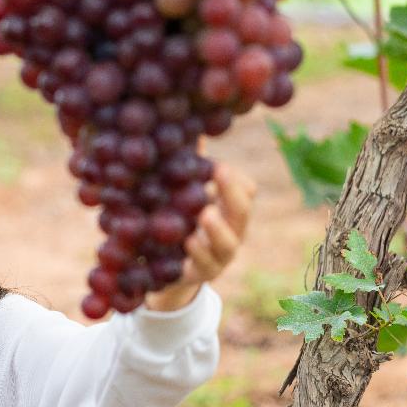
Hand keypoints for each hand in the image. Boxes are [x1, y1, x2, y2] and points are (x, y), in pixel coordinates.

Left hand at [144, 154, 256, 310]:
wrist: (160, 269)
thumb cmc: (176, 223)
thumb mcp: (179, 196)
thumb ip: (184, 170)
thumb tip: (183, 131)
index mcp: (229, 210)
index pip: (246, 191)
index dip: (234, 178)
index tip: (216, 164)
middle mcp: (231, 232)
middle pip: (241, 212)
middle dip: (232, 192)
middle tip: (220, 171)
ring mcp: (218, 257)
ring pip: (228, 243)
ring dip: (217, 228)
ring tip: (206, 213)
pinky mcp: (199, 275)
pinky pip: (203, 266)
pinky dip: (198, 254)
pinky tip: (188, 242)